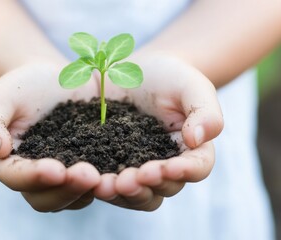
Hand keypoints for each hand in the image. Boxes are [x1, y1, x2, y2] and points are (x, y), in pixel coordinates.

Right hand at [0, 62, 102, 211]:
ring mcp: (64, 176)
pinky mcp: (89, 168)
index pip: (16, 177)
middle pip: (46, 198)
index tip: (55, 168)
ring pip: (73, 197)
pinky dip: (108, 182)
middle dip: (67, 189)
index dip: (34, 176)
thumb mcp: (2, 97)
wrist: (55, 81)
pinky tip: (123, 171)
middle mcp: (36, 177)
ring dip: (89, 191)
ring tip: (107, 177)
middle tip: (89, 175)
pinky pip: (96, 183)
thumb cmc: (25, 87)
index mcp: (11, 163)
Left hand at [93, 52, 222, 210]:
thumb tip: (196, 140)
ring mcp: (136, 167)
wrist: (132, 71)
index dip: (185, 171)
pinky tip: (88, 178)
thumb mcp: (190, 86)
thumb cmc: (168, 77)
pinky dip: (99, 183)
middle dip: (147, 187)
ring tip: (105, 185)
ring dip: (121, 193)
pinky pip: (107, 180)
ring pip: (135, 193)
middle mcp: (165, 165)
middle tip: (129, 180)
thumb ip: (204, 111)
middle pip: (163, 188)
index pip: (196, 167)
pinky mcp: (110, 163)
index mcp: (190, 148)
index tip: (168, 168)